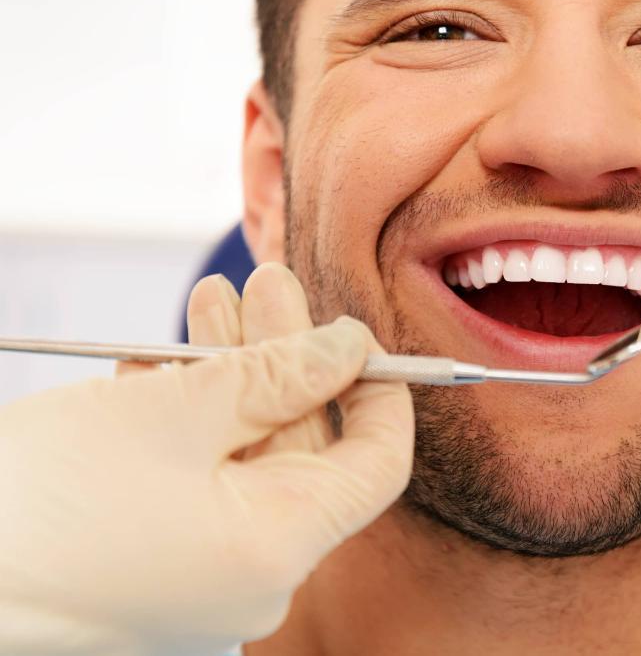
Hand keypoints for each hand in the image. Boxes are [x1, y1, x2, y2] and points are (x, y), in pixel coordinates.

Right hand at [0, 263, 413, 655]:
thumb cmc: (45, 499)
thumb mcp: (178, 412)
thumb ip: (281, 376)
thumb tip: (351, 346)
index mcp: (280, 546)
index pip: (377, 464)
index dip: (381, 390)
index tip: (355, 331)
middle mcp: (255, 573)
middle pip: (304, 448)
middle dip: (287, 357)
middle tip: (266, 281)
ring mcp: (206, 573)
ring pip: (246, 457)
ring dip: (233, 375)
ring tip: (213, 297)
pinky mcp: (159, 562)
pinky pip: (200, 482)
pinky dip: (192, 420)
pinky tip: (166, 363)